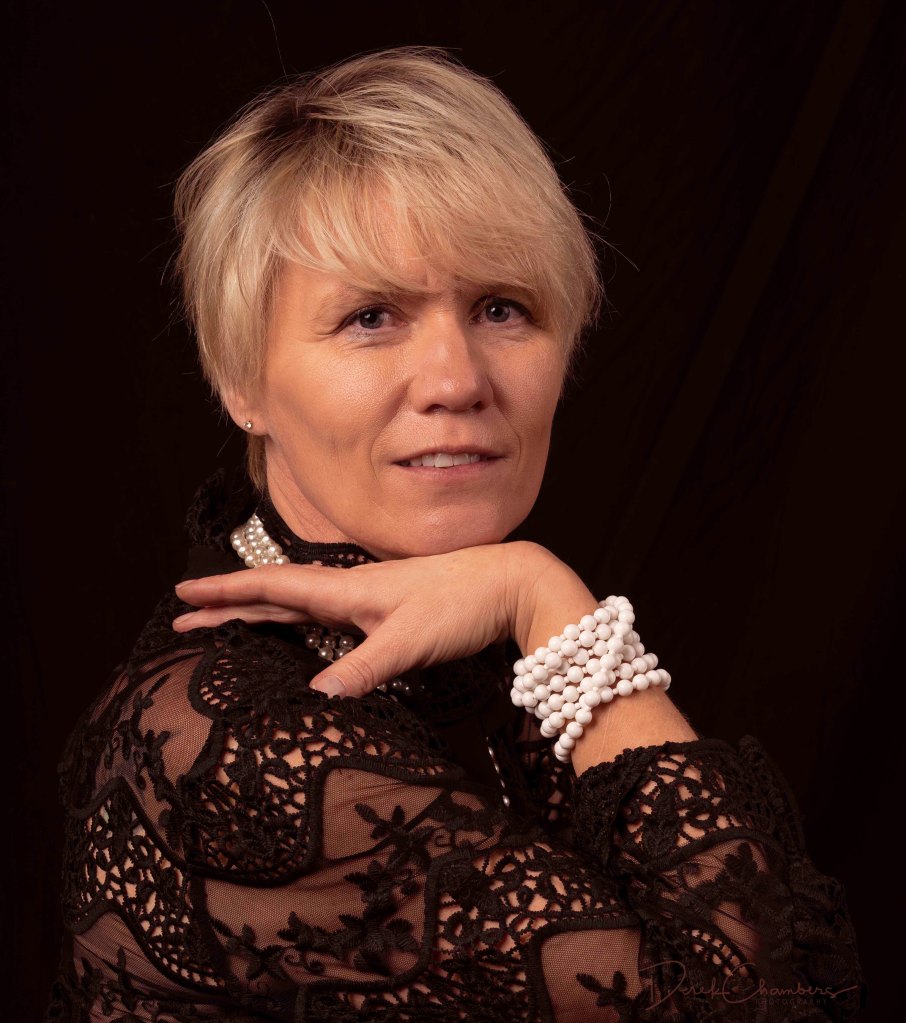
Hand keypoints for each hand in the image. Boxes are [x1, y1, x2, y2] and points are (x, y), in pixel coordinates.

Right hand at [172, 542, 542, 696]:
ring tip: (224, 619)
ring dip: (258, 611)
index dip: (226, 593)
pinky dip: (296, 621)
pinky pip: (324, 615)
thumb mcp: (410, 641)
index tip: (183, 596)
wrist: (510, 583)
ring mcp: (367, 600)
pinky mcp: (386, 612)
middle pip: (275, 596)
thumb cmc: (462, 604)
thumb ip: (364, 668)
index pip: (272, 588)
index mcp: (346, 590)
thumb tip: (315, 698)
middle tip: (184, 615)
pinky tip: (296, 629)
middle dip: (228, 605)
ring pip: (298, 604)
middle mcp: (350, 590)